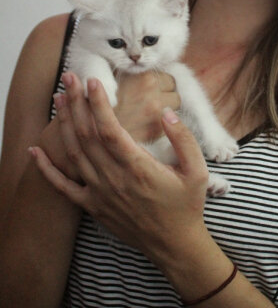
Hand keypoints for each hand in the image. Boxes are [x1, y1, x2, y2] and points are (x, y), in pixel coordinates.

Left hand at [29, 73, 209, 264]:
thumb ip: (183, 138)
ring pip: (75, 153)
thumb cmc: (186, 205)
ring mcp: (100, 194)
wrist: (175, 245)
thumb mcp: (197, 170)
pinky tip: (34, 151)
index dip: (99, 104)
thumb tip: (166, 112)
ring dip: (64, 124)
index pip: (110, 129)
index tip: (94, 81)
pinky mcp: (93, 206)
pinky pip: (63, 187)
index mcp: (138, 168)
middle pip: (87, 135)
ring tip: (59, 99)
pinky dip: (46, 169)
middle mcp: (114, 179)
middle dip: (77, 103)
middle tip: (70, 78)